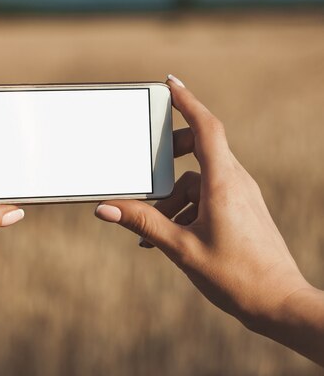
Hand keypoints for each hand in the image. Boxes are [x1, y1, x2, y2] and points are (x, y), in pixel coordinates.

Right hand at [94, 75, 311, 331]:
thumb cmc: (235, 276)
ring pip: (199, 179)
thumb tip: (105, 208)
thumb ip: (143, 223)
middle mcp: (235, 181)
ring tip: (150, 227)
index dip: (187, 101)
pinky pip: (207, 196)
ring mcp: (241, 195)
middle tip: (146, 164)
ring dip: (172, 196)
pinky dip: (185, 207)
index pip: (206, 127)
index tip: (170, 82)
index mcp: (223, 183)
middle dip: (170, 155)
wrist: (280, 304)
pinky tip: (168, 234)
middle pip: (200, 148)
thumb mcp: (181, 248)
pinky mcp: (241, 209)